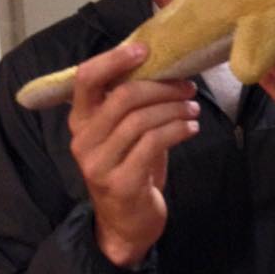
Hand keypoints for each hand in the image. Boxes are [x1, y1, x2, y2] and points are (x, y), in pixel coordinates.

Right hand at [68, 42, 199, 267]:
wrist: (126, 224)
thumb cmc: (130, 168)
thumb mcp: (124, 133)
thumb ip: (131, 104)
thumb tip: (164, 65)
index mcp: (81, 122)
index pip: (86, 79)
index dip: (115, 59)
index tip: (145, 49)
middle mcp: (83, 141)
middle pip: (124, 97)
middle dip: (163, 87)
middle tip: (188, 88)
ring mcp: (99, 164)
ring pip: (142, 119)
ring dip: (175, 109)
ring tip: (193, 109)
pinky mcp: (121, 182)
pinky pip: (155, 143)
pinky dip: (179, 129)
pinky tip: (191, 128)